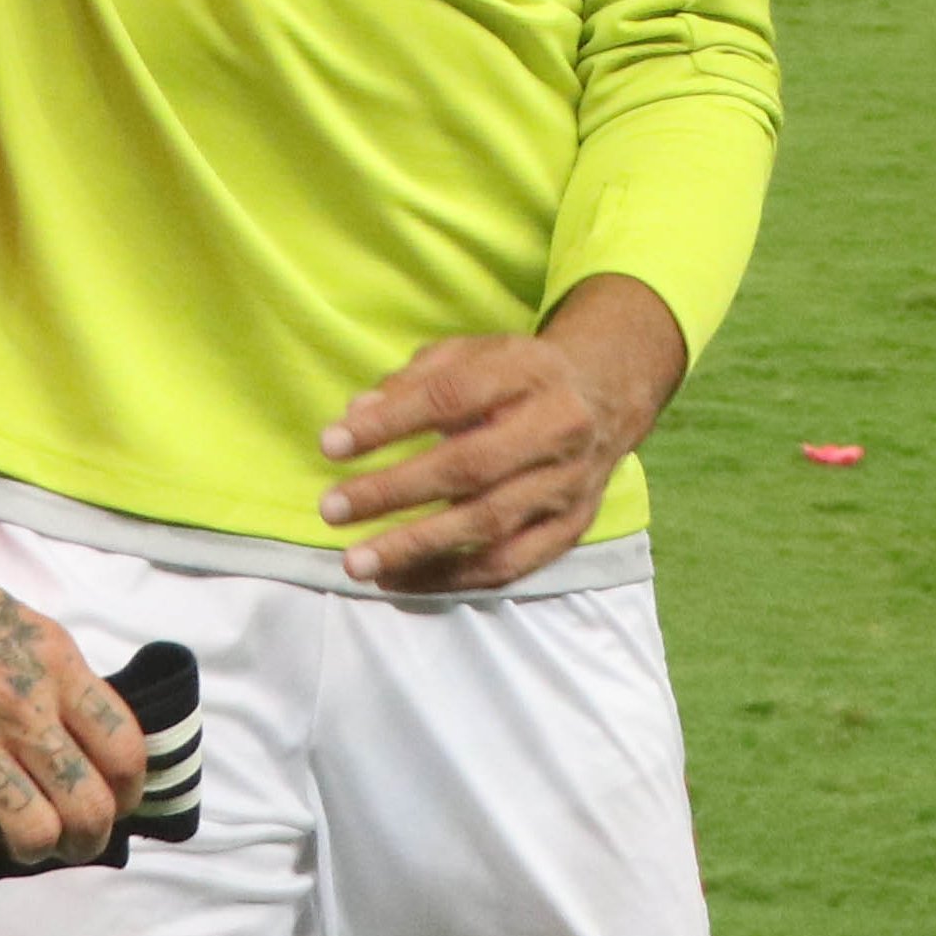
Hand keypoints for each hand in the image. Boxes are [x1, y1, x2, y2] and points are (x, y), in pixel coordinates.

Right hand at [0, 514, 144, 866]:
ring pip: (35, 835)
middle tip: (73, 840)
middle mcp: (16, 702)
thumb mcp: (15, 623)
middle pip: (89, 806)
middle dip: (89, 839)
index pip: (125, 749)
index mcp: (51, 661)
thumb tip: (88, 748)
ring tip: (21, 838)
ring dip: (34, 849)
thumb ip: (55, 680)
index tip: (118, 802)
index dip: (131, 791)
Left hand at [319, 281, 684, 593]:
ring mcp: (567, 484)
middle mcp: (555, 429)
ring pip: (489, 523)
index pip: (450, 396)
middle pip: (469, 466)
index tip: (331, 444)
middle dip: (394, 491)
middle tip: (332, 510)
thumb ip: (413, 379)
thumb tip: (355, 415)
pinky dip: (453, 576)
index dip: (389, 422)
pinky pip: (510, 564)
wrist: (604, 396)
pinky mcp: (571, 528)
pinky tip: (402, 581)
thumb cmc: (516, 375)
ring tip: (358, 563)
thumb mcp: (470, 354)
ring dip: (417, 548)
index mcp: (526, 373)